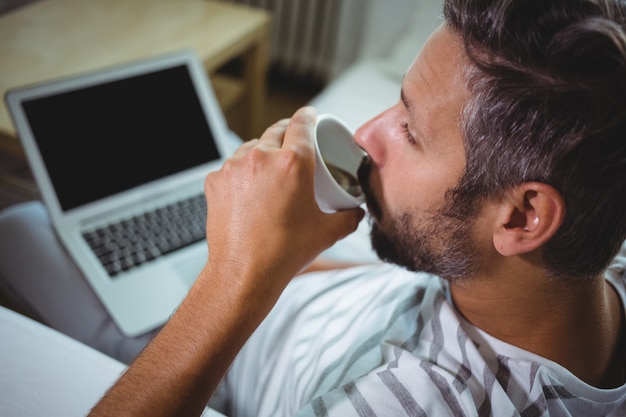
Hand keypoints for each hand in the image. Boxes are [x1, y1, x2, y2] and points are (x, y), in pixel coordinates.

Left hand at [202, 107, 363, 300]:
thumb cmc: (283, 254)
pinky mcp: (216, 181)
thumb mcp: (327, 233)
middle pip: (276, 130)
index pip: (302, 123)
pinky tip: (250, 190)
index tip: (310, 115)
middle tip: (294, 144)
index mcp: (293, 164)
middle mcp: (261, 158)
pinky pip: (232, 166)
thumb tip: (356, 212)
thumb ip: (348, 218)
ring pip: (252, 146)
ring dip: (263, 152)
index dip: (308, 115)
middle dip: (287, 132)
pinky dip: (243, 171)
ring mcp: (234, 168)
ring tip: (272, 172)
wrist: (243, 274)